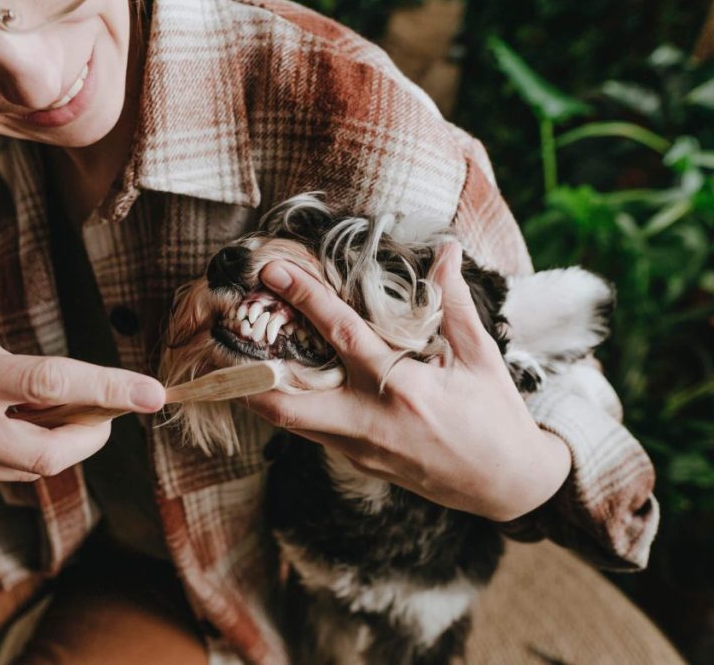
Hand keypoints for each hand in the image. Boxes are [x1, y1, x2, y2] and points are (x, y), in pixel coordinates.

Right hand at [0, 322, 164, 494]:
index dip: (109, 390)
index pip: (50, 384)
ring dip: (52, 443)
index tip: (152, 393)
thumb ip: (22, 376)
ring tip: (34, 413)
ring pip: (27, 470)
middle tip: (101, 415)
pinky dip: (11, 453)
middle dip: (89, 437)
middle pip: (50, 454)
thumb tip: (81, 401)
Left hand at [242, 242, 571, 521]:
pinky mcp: (357, 462)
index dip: (305, 299)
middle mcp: (372, 422)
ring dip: (261, 388)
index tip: (273, 271)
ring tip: (242, 351)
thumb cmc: (496, 416)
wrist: (507, 486)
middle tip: (229, 329)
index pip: (343, 335)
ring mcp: (359, 448)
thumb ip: (454, 303)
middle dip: (248, 369)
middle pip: (288, 401)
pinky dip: (290, 405)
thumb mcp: (481, 356)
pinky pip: (310, 431)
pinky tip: (279, 380)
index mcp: (405, 389)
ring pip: (290, 421)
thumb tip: (446, 250)